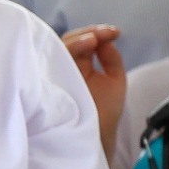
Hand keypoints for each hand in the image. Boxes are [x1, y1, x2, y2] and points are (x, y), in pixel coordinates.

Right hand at [61, 24, 125, 143]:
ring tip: (95, 38)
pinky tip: (86, 44)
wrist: (98, 136)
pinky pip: (55, 57)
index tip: (115, 32)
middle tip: (105, 33)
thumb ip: (112, 58)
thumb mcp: (115, 80)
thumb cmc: (105, 112)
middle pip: (70, 41)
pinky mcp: (53, 79)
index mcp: (80, 65)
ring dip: (80, 39)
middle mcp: (67, 67)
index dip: (97, 33)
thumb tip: (105, 39)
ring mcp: (59, 73)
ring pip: (61, 47)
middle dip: (89, 34)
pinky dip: (71, 48)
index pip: (82, 43)